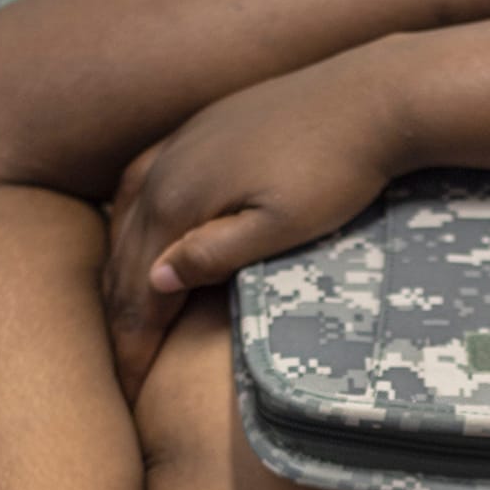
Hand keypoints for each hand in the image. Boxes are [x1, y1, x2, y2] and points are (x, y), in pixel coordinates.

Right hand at [102, 47, 401, 399]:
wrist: (370, 97)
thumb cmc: (336, 172)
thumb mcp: (283, 226)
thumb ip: (217, 254)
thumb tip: (154, 283)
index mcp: (180, 200)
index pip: (140, 292)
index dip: (133, 347)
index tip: (128, 392)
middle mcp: (164, 170)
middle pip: (123, 261)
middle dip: (119, 321)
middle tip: (120, 376)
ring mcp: (177, 145)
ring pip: (124, 223)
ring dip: (119, 276)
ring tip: (124, 321)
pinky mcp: (197, 130)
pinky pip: (139, 185)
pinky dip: (127, 226)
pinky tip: (135, 240)